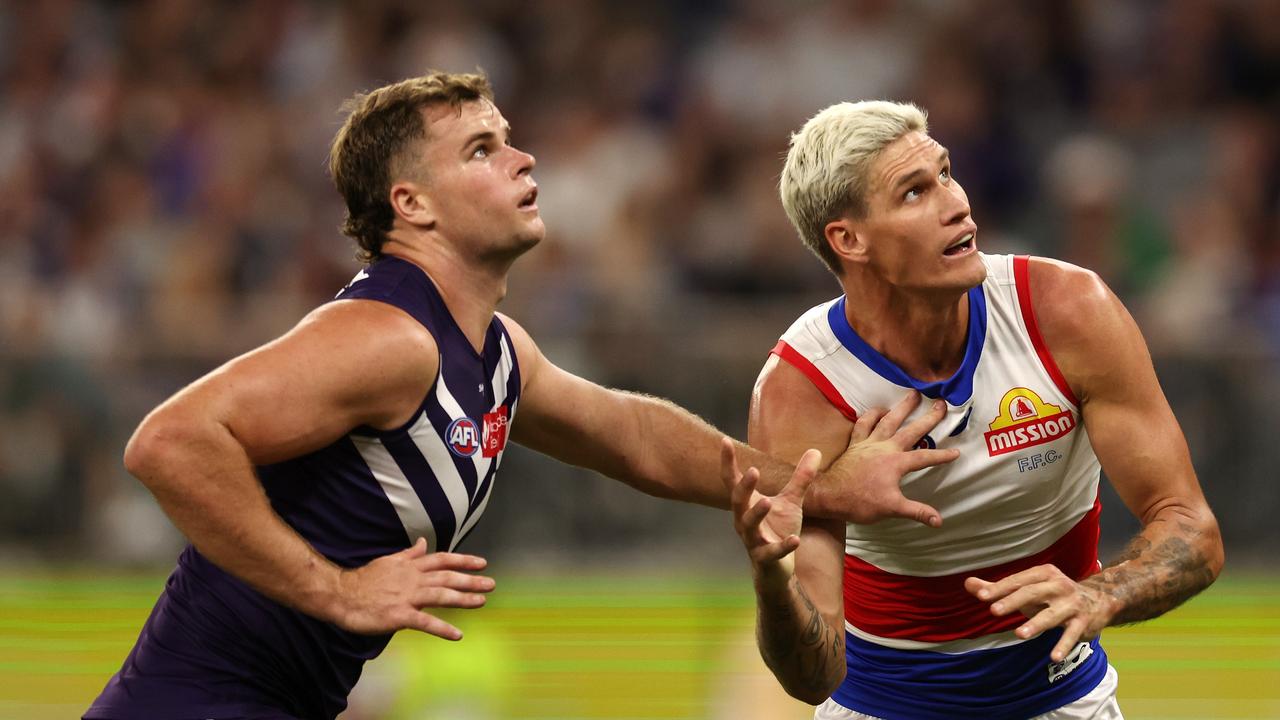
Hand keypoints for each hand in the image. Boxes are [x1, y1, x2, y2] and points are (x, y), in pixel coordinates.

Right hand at [332, 537, 494, 638]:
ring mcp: (407, 597)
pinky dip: (443, 628)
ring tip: (481, 602)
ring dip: (463, 599)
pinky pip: (425, 622)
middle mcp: (412, 579)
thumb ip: (409, 554)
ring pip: (441, 596)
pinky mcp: (399, 616)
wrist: (341, 595)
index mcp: (410, 566)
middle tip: (491, 584)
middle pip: (447, 577)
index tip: (482, 563)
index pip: (442, 560)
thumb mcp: (388, 561)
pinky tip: (457, 635)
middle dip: (471, 580)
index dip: (463, 561)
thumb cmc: (363, 580)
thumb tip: (423, 543)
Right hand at [721, 439, 819, 576]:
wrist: (777, 568)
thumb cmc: (778, 529)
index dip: (728, 462)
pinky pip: (772, 552)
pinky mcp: (765, 558)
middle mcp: (743, 520)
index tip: (725, 441)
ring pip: (749, 526)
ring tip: (767, 501)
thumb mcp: (791, 501)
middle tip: (753, 471)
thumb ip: (800, 478)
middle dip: (744, 487)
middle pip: (738, 501)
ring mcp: (753, 540)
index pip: (733, 481)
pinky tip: (795, 539)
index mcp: (746, 504)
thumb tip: (815, 450)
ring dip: (757, 513)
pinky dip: (783, 546)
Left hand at [821, 392, 958, 526]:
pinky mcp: (856, 443)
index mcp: (896, 463)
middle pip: (912, 430)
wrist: (829, 495)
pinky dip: (871, 415)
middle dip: (929, 418)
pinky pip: (863, 423)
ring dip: (902, 407)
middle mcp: (885, 448)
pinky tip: (879, 409)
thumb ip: (917, 511)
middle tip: (941, 404)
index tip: (957, 452)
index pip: (925, 458)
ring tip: (913, 394)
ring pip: (888, 419)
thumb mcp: (891, 508)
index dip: (942, 456)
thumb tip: (939, 520)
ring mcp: (869, 443)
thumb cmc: (860, 502)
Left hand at [964, 565, 1116, 661]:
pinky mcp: (1083, 622)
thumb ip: (998, 588)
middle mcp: (1058, 585)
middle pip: (1032, 593)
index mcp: (1043, 574)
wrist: (1100, 599)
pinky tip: (1054, 656)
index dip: (999, 588)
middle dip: (1012, 601)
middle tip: (993, 611)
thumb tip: (968, 583)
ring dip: (1036, 624)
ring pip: (1052, 614)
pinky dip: (1063, 645)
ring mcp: (1072, 604)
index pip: (1017, 580)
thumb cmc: (1052, 595)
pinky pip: (1072, 634)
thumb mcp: (1028, 589)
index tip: (980, 596)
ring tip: (1019, 634)